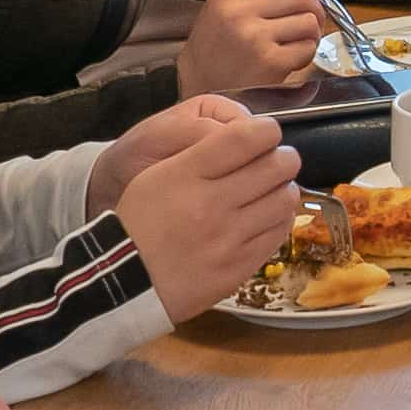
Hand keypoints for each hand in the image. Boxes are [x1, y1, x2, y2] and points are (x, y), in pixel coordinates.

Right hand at [101, 96, 304, 315]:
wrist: (126, 280)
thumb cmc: (140, 221)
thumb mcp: (156, 175)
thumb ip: (200, 154)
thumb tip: (248, 140)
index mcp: (186, 174)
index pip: (245, 138)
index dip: (266, 130)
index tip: (268, 132)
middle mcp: (211, 203)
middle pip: (275, 166)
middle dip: (284, 157)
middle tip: (279, 160)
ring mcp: (229, 238)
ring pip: (284, 200)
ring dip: (284, 188)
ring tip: (273, 189)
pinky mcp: (241, 266)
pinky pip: (278, 233)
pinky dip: (279, 219)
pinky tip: (268, 216)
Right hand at [173, 0, 335, 98]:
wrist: (198, 87)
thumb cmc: (216, 45)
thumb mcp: (228, 5)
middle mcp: (239, 11)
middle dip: (313, 7)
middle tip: (305, 21)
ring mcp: (254, 37)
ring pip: (309, 21)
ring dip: (311, 32)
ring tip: (294, 41)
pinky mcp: (269, 63)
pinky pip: (308, 47)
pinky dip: (306, 52)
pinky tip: (290, 58)